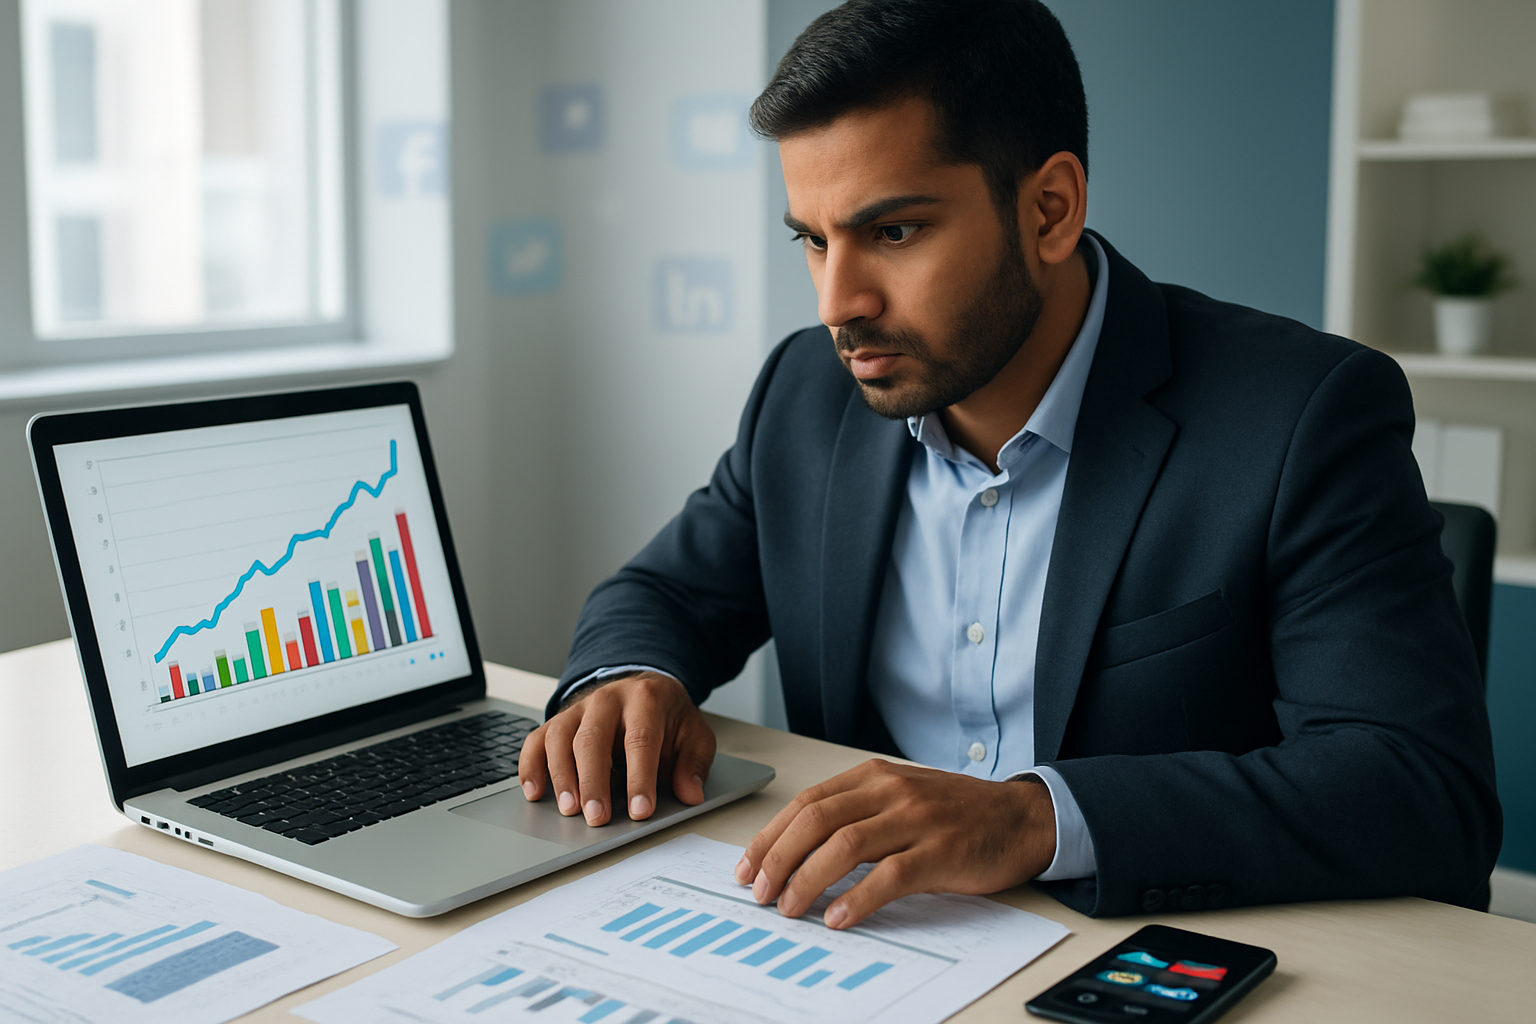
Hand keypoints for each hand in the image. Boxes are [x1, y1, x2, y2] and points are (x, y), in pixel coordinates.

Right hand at [518, 672, 715, 825]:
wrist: (643, 686)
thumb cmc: (666, 717)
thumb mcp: (693, 733)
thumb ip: (693, 763)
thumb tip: (690, 793)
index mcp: (645, 700)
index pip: (640, 739)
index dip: (640, 777)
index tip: (640, 810)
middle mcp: (607, 700)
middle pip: (593, 739)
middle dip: (594, 781)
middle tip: (596, 817)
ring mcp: (579, 709)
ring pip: (561, 738)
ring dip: (562, 776)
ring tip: (569, 810)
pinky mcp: (558, 721)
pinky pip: (536, 740)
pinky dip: (531, 766)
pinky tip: (534, 792)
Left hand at [733, 759, 1055, 928]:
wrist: (1023, 817)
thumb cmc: (958, 812)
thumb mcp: (901, 796)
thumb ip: (857, 811)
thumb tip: (798, 849)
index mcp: (874, 776)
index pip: (807, 803)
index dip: (771, 836)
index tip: (748, 867)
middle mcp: (891, 791)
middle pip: (817, 820)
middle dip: (779, 858)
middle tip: (760, 892)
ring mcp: (917, 819)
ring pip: (846, 845)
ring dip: (808, 879)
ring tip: (789, 907)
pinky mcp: (941, 851)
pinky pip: (890, 875)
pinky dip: (858, 898)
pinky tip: (837, 917)